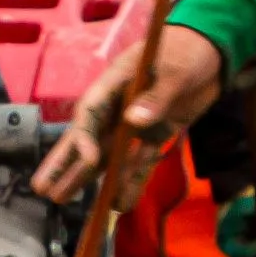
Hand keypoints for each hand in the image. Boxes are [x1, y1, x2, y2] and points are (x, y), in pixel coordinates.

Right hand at [30, 25, 226, 202]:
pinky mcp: (155, 136)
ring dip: (88, 178)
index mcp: (115, 83)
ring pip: (106, 155)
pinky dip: (131, 182)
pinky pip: (139, 163)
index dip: (84, 137)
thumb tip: (134, 120)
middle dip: (65, 163)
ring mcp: (135, 124)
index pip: (91, 112)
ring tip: (63, 201)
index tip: (89, 161)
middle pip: (86, 138)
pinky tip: (118, 204)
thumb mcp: (175, 70)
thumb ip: (157, 96)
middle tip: (42, 189)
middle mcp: (118, 107)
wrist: (213, 54)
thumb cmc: (187, 51)